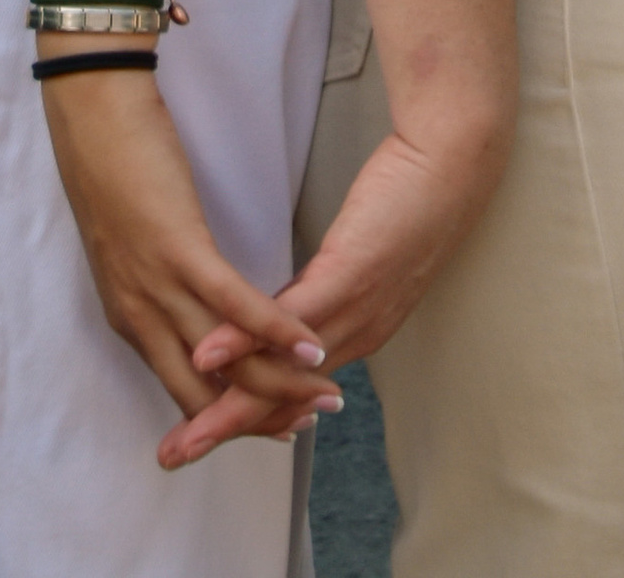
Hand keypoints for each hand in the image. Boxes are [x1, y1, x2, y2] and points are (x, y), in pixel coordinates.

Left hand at [38, 71, 343, 461]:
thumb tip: (195, 316)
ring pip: (226, 361)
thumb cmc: (112, 169)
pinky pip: (235, 304)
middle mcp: (140, 316)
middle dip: (260, 418)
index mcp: (130, 318)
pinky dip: (275, 331)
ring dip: (280, 384)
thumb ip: (159, 290)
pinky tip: (309, 345)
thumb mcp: (131, 250)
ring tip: (326, 394)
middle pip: (205, 394)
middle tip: (310, 423)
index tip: (274, 424)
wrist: (92, 114)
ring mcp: (158, 286)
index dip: (231, 416)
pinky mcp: (178, 250)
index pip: (185, 391)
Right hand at [160, 117, 508, 465]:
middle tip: (173, 457)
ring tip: (186, 430)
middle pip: (278, 395)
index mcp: (355, 331)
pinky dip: (245, 340)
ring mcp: (353, 309)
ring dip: (227, 403)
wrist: (450, 167)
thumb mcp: (357, 256)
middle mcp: (355, 335)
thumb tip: (285, 308)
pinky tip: (209, 354)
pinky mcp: (348, 275)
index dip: (243, 416)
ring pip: (280, 370)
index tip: (196, 438)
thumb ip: (320, 290)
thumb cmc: (407, 203)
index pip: (288, 387)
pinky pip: (288, 317)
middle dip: (222, 429)